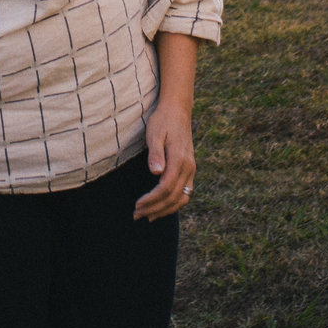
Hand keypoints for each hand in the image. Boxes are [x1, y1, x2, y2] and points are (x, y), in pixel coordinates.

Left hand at [134, 99, 195, 220]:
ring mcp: (191, 169)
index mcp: (180, 160)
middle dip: (154, 209)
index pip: (166, 188)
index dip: (151, 200)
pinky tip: (160, 208)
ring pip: (182, 199)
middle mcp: (189, 167)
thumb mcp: (155, 134)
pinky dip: (173, 204)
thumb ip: (156, 153)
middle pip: (173, 197)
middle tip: (136, 215)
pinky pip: (185, 193)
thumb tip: (156, 173)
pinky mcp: (189, 170)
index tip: (137, 205)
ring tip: (147, 217)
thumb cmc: (163, 121)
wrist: (178, 110)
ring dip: (165, 210)